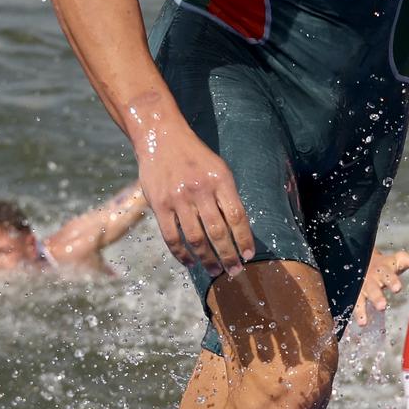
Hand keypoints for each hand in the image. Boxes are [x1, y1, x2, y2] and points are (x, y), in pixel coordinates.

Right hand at [134, 122, 253, 278]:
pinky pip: (172, 236)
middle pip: (218, 232)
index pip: (237, 216)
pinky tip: (190, 262)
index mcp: (220, 179)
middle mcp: (200, 189)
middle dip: (228, 255)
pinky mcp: (159, 204)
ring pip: (196, 238)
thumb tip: (239, 230)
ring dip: (207, 259)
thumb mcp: (218, 168)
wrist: (161, 137)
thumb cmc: (195, 156)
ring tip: (214, 271)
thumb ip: (227, 196)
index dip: (244, 239)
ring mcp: (178, 198)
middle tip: (234, 271)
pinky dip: (181, 254)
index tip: (249, 255)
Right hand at [353, 251, 408, 327]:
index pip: (388, 275)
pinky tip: (360, 324)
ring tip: (364, 321)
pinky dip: (356, 314)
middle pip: (373, 289)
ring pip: (360, 298)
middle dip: (377, 298)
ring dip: (361, 310)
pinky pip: (354, 305)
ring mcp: (361, 288)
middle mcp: (371, 280)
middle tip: (381, 306)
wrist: (364, 258)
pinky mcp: (355, 295)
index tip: (397, 288)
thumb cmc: (385, 264)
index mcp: (383, 270)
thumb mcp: (397, 260)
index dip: (392, 281)